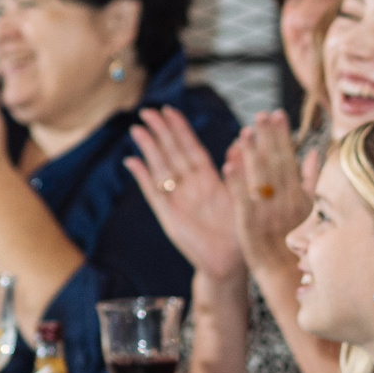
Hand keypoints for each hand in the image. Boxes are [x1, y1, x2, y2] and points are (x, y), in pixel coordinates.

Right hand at [126, 109, 242, 279]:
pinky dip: (142, 177)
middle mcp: (191, 186)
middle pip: (172, 152)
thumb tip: (240, 142)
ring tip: (137, 129)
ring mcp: (177, 198)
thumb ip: (238, 170)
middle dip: (160, 131)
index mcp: (210, 179)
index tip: (169, 110)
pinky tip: (131, 161)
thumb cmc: (240, 231)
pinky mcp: (167, 214)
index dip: (180, 129)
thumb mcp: (242, 196)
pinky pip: (153, 192)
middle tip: (147, 110)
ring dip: (149, 148)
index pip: (191, 147)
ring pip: (160, 167)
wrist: (230, 262)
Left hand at [223, 112, 309, 272]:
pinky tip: (228, 165)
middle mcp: (285, 200)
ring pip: (259, 177)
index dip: (282, 135)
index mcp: (300, 194)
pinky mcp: (249, 225)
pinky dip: (236, 182)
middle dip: (267, 136)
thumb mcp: (314, 209)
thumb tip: (316, 152)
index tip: (276, 113)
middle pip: (275, 162)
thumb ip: (313, 180)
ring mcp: (267, 212)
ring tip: (244, 131)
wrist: (288, 275)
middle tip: (260, 114)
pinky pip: (242, 200)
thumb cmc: (302, 243)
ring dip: (251, 153)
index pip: (290, 158)